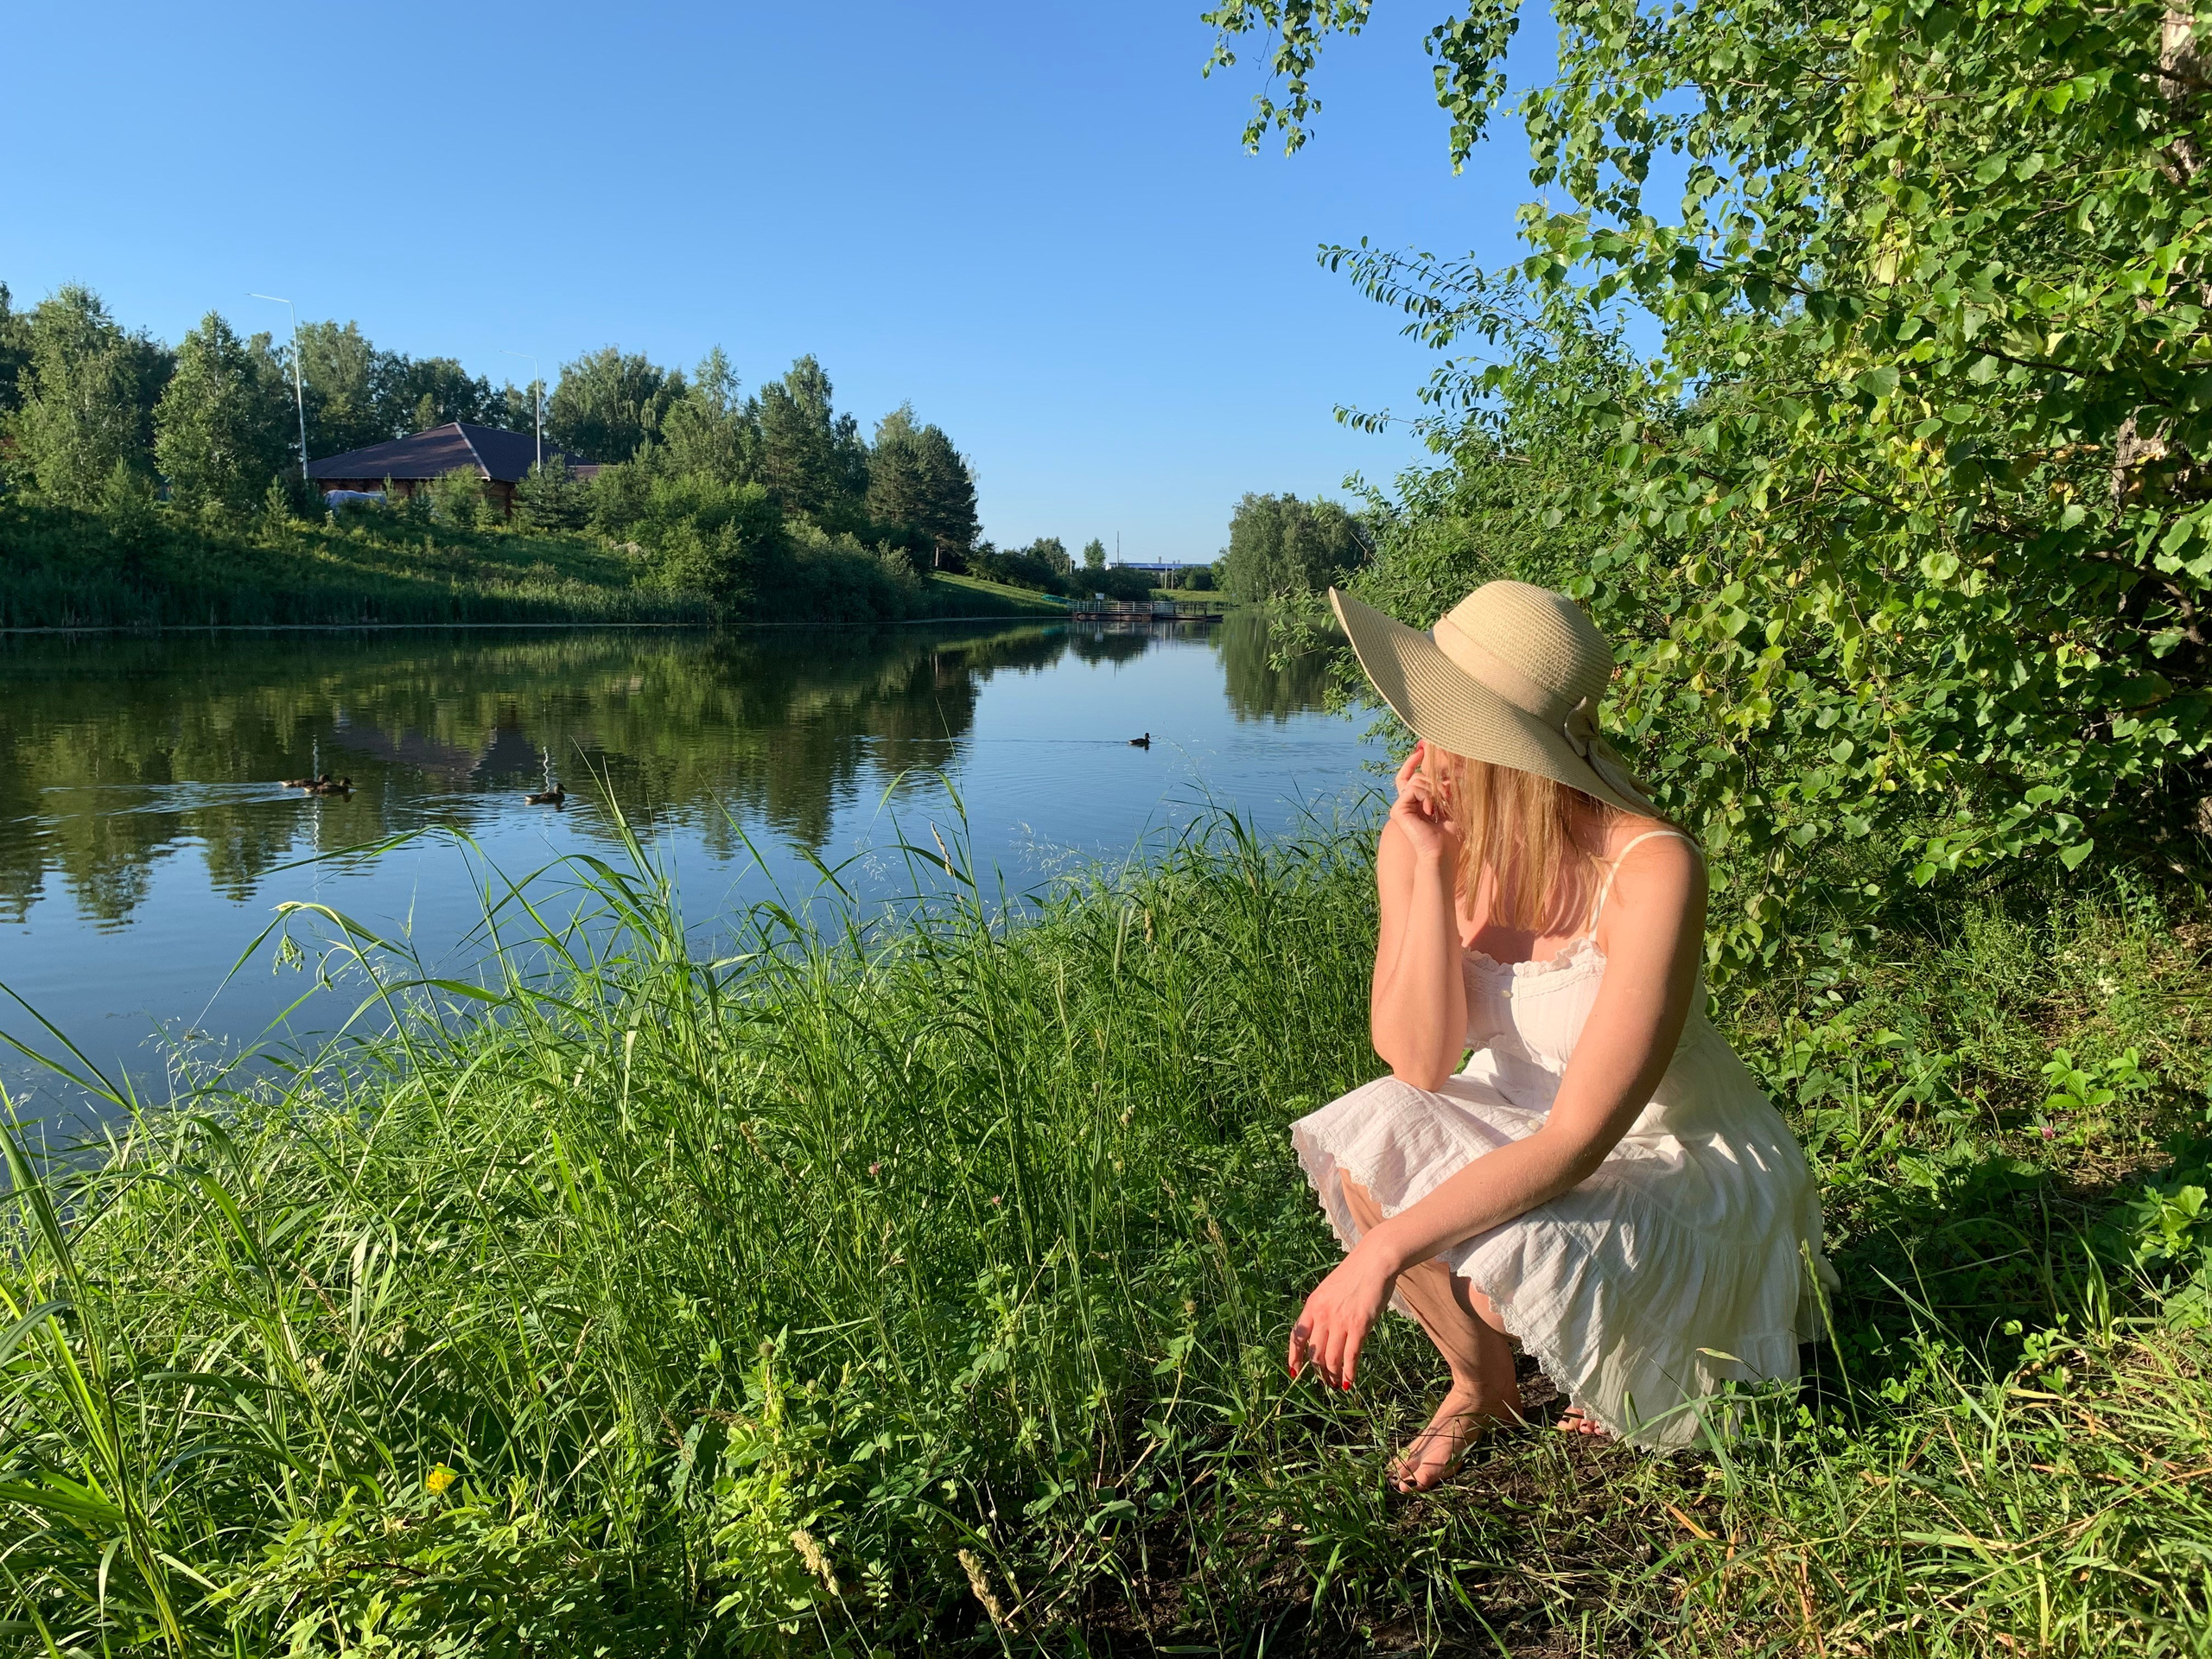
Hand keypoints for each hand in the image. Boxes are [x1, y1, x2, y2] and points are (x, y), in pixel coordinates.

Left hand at [1287, 1235, 1399, 1391]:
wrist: (1374, 1261)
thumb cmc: (1355, 1274)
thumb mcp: (1329, 1290)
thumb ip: (1323, 1310)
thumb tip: (1323, 1333)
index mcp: (1312, 1305)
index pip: (1297, 1337)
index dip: (1294, 1357)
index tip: (1294, 1372)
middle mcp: (1322, 1315)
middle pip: (1314, 1352)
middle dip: (1318, 1372)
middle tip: (1325, 1381)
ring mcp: (1340, 1321)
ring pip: (1331, 1359)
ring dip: (1333, 1375)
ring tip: (1337, 1384)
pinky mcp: (1359, 1326)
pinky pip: (1351, 1356)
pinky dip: (1349, 1372)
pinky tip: (1351, 1381)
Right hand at [1388, 741, 1458, 864]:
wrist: (1442, 853)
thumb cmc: (1450, 834)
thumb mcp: (1453, 805)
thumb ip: (1447, 787)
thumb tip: (1450, 767)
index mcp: (1416, 802)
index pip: (1408, 776)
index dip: (1411, 762)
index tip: (1420, 750)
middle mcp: (1406, 803)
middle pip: (1418, 776)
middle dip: (1436, 782)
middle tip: (1447, 796)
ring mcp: (1400, 807)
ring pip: (1416, 780)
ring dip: (1433, 790)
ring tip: (1439, 807)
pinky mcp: (1397, 810)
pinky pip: (1412, 788)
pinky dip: (1426, 795)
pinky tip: (1431, 810)